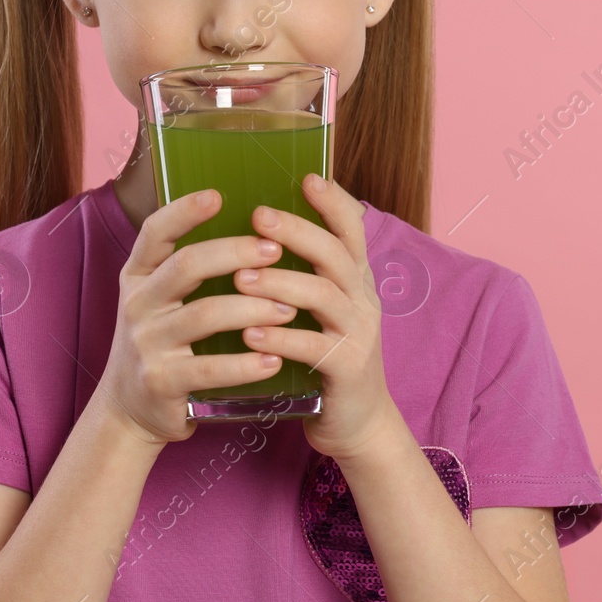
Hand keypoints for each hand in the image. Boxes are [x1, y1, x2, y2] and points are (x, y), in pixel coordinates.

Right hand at [96, 188, 302, 446]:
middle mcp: (138, 303)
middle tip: (275, 249)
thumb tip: (253, 226)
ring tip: (288, 308)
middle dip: (234, 253)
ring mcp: (146, 343)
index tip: (218, 195)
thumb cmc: (163, 342)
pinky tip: (274, 359)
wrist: (130, 408)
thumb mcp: (161, 299)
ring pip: (204, 315)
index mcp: (138, 275)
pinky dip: (245, 364)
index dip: (183, 212)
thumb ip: (190, 268)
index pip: (154, 232)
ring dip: (252, 308)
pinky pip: (208, 368)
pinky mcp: (160, 381)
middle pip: (186, 266)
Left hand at [233, 172, 402, 460]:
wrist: (356, 423)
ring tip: (240, 278)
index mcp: (353, 279)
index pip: (351, 229)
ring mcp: (358, 335)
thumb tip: (256, 228)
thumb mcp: (320, 309)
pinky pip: (314, 348)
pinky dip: (281, 339)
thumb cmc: (323, 356)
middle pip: (335, 253)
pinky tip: (250, 334)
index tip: (306, 178)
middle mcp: (361, 300)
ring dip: (280, 283)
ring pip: (324, 296)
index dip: (333, 202)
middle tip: (258, 215)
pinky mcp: (347, 370)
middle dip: (297, 231)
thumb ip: (303, 272)